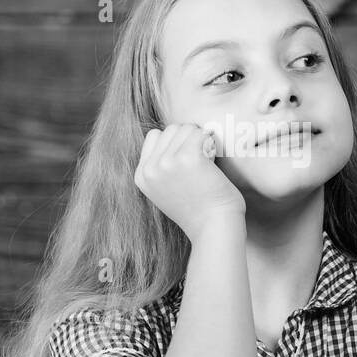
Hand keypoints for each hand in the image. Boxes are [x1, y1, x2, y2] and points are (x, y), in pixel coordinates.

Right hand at [134, 123, 245, 240]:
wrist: (214, 228)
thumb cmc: (198, 210)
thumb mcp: (166, 190)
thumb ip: (160, 167)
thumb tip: (167, 135)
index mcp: (142, 176)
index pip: (155, 136)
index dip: (175, 144)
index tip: (188, 162)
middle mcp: (150, 168)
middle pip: (171, 130)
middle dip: (189, 140)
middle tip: (201, 165)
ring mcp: (167, 162)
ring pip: (186, 128)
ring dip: (201, 140)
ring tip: (207, 165)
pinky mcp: (188, 157)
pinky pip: (201, 133)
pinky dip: (211, 143)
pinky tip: (213, 162)